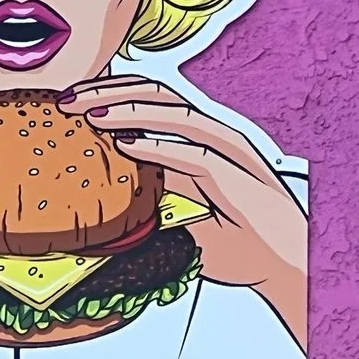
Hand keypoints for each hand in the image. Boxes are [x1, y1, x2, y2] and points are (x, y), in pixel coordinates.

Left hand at [59, 77, 308, 351]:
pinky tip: (127, 145)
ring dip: (129, 110)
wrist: (290, 267)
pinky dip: (158, 147)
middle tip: (68, 98)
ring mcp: (231, 154)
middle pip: (159, 94)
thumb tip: (111, 190)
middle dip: (110, 91)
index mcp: (203, 139)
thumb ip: (156, 196)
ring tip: (91, 113)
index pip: (153, 100)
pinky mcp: (239, 178)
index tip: (71, 100)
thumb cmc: (242, 242)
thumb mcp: (185, 216)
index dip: (111, 92)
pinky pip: (195, 155)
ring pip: (176, 114)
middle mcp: (217, 137)